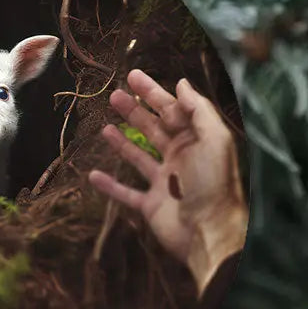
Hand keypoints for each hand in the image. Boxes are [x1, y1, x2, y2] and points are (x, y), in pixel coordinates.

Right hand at [87, 69, 247, 297]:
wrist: (208, 232)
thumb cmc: (213, 184)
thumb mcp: (214, 139)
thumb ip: (199, 110)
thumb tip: (182, 83)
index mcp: (196, 141)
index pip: (172, 110)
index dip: (153, 93)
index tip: (132, 77)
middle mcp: (180, 158)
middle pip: (153, 129)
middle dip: (134, 111)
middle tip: (113, 95)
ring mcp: (164, 182)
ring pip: (139, 157)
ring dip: (122, 142)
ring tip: (104, 126)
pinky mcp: (151, 205)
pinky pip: (126, 192)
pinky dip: (110, 185)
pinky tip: (93, 174)